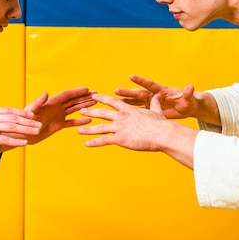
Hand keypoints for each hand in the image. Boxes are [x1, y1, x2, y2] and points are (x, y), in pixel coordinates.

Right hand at [0, 97, 41, 157]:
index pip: (8, 110)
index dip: (21, 112)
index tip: (31, 115)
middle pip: (13, 117)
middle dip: (28, 121)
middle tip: (39, 123)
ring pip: (12, 127)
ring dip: (26, 129)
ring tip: (36, 132)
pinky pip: (4, 139)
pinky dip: (16, 140)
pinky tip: (24, 142)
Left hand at [18, 87, 95, 144]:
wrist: (22, 134)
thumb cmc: (23, 122)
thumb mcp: (30, 111)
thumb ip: (38, 102)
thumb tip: (45, 93)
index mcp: (51, 103)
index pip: (67, 95)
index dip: (77, 92)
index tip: (88, 89)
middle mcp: (56, 108)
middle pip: (73, 100)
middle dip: (84, 97)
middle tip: (97, 94)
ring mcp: (58, 116)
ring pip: (74, 109)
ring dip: (84, 106)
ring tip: (96, 102)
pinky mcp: (58, 125)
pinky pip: (71, 122)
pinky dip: (80, 121)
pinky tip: (89, 120)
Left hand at [78, 93, 196, 167]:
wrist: (161, 134)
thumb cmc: (160, 124)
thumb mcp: (156, 111)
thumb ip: (154, 103)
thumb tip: (157, 95)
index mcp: (128, 110)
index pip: (112, 102)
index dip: (102, 98)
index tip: (94, 96)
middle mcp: (121, 117)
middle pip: (102, 113)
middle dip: (90, 112)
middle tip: (80, 111)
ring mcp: (119, 128)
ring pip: (100, 128)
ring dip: (88, 129)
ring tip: (78, 129)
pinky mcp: (120, 139)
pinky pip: (104, 141)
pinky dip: (95, 142)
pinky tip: (86, 144)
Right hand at [115, 74, 197, 119]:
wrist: (187, 108)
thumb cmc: (188, 102)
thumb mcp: (189, 98)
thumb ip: (187, 93)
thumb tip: (191, 87)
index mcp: (162, 91)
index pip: (150, 85)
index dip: (140, 81)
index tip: (131, 76)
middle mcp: (153, 96)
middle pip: (139, 94)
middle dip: (127, 92)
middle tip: (116, 90)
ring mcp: (151, 103)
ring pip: (135, 102)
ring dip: (125, 102)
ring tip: (113, 101)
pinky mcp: (150, 110)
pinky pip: (138, 111)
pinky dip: (130, 112)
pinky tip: (120, 113)